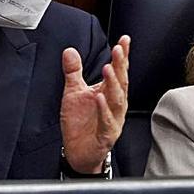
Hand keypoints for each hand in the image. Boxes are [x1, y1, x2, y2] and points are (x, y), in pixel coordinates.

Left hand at [60, 35, 129, 172]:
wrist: (79, 153)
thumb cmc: (81, 124)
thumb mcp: (73, 93)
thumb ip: (73, 72)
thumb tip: (69, 51)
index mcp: (109, 93)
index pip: (118, 71)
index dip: (122, 56)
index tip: (124, 40)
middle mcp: (115, 105)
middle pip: (121, 82)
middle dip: (121, 65)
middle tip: (118, 50)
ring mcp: (113, 119)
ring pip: (117, 100)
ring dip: (113, 84)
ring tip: (108, 69)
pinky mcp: (106, 134)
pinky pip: (107, 121)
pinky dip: (103, 109)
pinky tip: (98, 97)